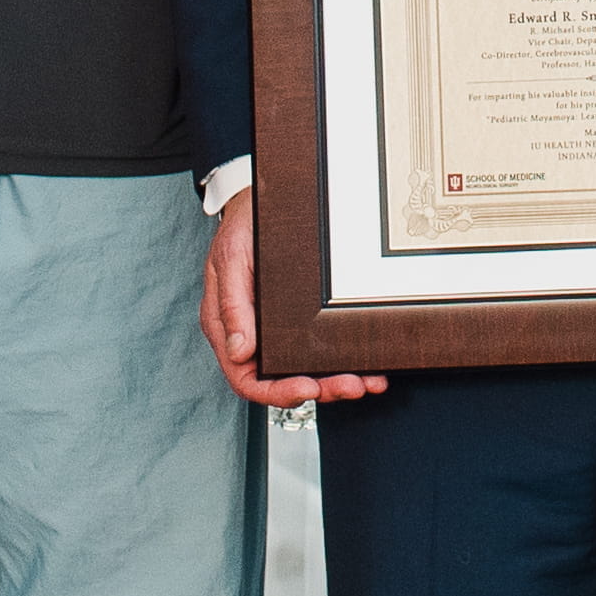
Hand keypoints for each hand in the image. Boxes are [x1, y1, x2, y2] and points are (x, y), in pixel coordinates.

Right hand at [202, 194, 383, 409]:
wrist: (259, 203)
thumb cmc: (241, 228)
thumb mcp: (231, 259)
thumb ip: (232, 305)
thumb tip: (240, 351)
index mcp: (228, 328)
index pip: (247, 379)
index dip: (277, 392)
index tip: (307, 389)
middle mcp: (252, 336)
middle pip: (282, 381)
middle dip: (321, 389)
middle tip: (351, 385)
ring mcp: (275, 331)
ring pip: (305, 370)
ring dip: (337, 381)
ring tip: (367, 381)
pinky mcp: (297, 321)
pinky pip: (319, 350)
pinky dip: (343, 361)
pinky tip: (366, 365)